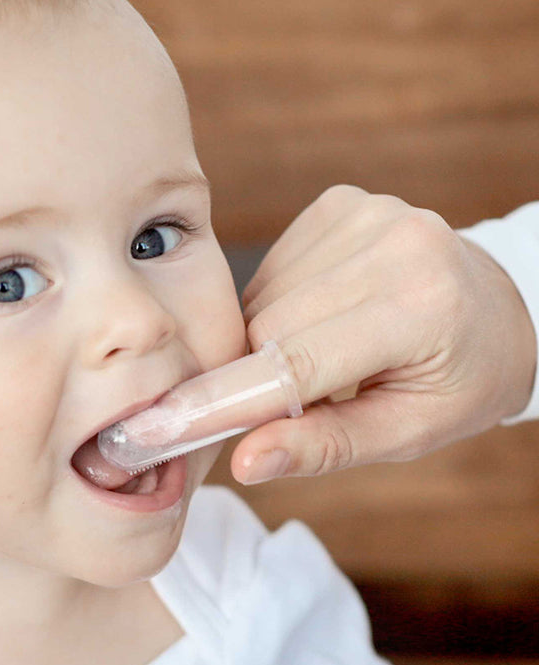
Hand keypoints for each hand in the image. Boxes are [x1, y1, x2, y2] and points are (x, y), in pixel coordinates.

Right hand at [232, 185, 536, 482]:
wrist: (500, 311)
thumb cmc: (457, 381)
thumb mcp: (407, 433)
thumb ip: (324, 445)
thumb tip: (246, 461)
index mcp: (423, 307)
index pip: (296, 362)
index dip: (226, 400)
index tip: (163, 426)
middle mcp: (397, 243)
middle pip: (267, 327)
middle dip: (259, 375)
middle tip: (292, 404)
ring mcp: (369, 212)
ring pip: (261, 298)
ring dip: (268, 341)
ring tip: (320, 358)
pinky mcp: (341, 203)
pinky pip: (270, 270)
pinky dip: (276, 306)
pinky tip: (317, 320)